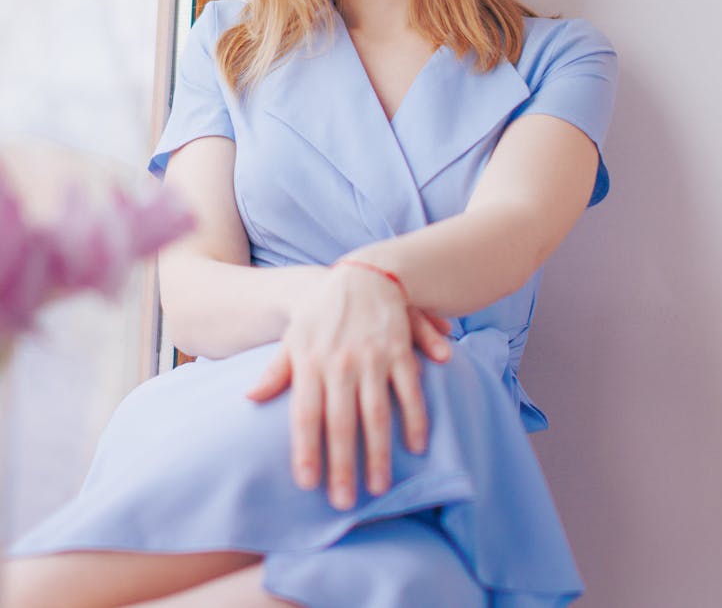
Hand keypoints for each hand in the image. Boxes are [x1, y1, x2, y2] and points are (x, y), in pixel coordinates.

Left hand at [245, 264, 451, 508]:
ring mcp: (372, 357)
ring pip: (377, 413)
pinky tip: (417, 447)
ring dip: (379, 453)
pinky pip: (409, 390)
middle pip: (341, 422)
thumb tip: (249, 399)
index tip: (307, 483)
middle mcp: (340, 363)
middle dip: (342, 465)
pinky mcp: (399, 350)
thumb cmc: (322, 312)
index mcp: (310, 362)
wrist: (362, 275)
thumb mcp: (293, 337)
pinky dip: (416, 418)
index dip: (306, 450)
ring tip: (379, 487)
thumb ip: (275, 370)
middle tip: (343, 502)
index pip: (305, 415)